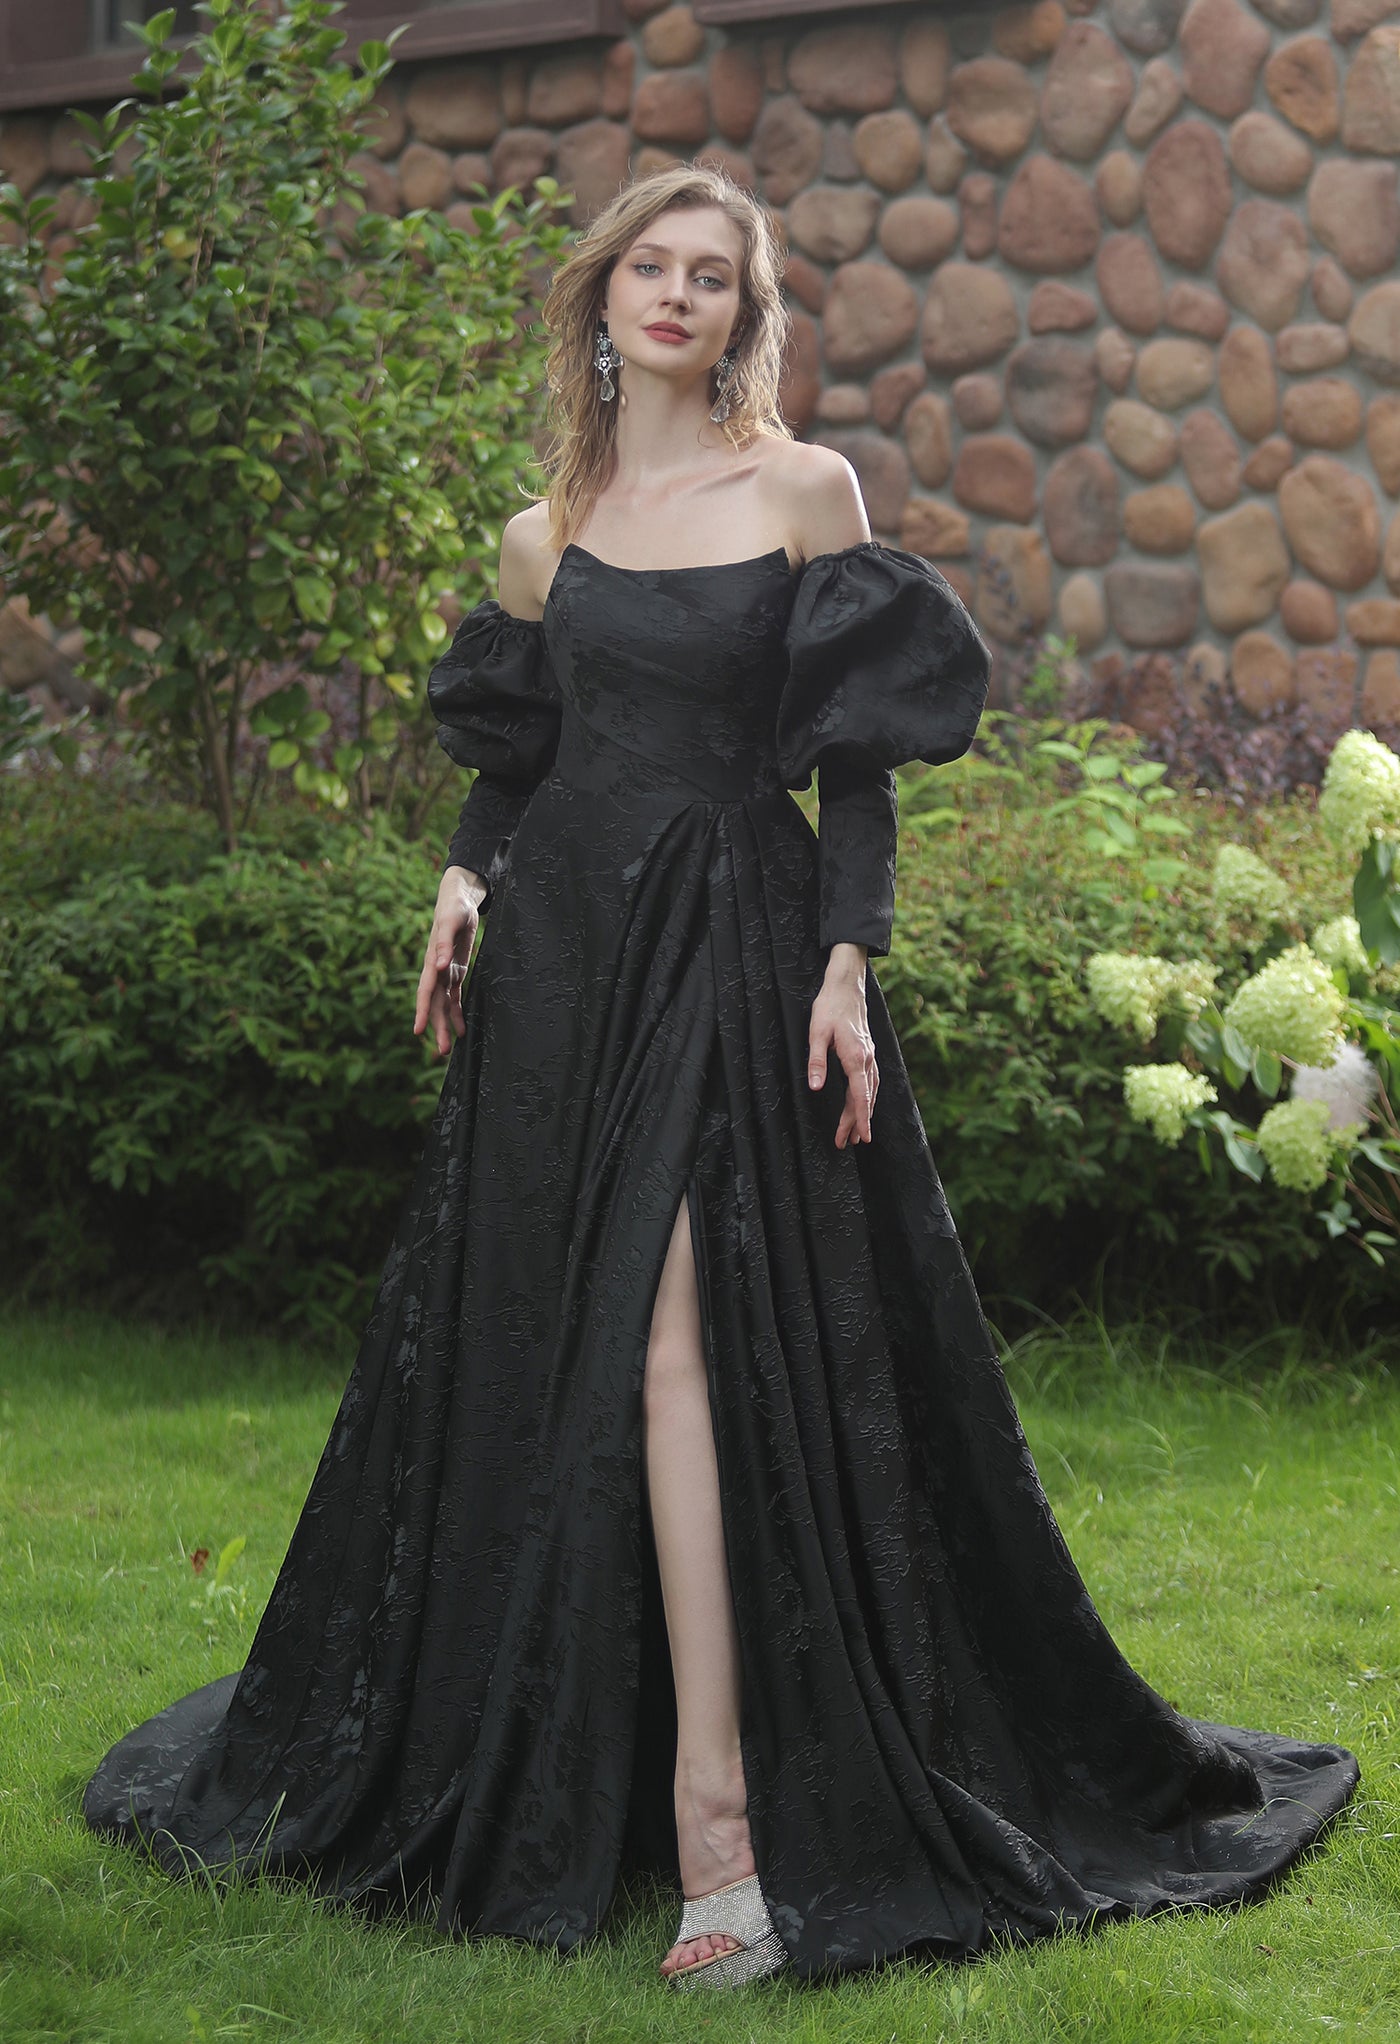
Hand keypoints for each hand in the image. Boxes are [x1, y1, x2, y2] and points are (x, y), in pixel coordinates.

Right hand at [413, 866, 486, 1055]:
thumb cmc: (453, 908)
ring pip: (443, 1005)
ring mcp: (445, 973)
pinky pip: (454, 998)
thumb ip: (445, 944)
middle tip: (442, 1051)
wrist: (458, 900)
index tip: (418, 1031)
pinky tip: (461, 1029)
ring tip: (448, 1048)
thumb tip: (439, 966)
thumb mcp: (451, 922)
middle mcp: (436, 971)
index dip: (421, 1011)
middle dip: (437, 1026)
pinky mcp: (455, 973)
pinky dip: (457, 1013)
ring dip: (445, 1025)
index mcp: (432, 960)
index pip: (425, 991)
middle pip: (434, 1004)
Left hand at [807, 945, 877, 1147]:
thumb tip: (817, 1088)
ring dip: (863, 1112)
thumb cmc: (830, 1007)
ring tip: (856, 1133)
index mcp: (855, 1057)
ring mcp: (869, 1055)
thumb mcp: (816, 1032)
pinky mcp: (867, 1052)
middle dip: (857, 1122)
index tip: (863, 1136)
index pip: (860, 1095)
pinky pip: (871, 1081)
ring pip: (870, 1091)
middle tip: (847, 1142)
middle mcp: (867, 1059)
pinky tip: (863, 1105)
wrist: (846, 986)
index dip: (861, 1118)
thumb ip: (816, 1061)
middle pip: (865, 1098)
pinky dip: (868, 1097)